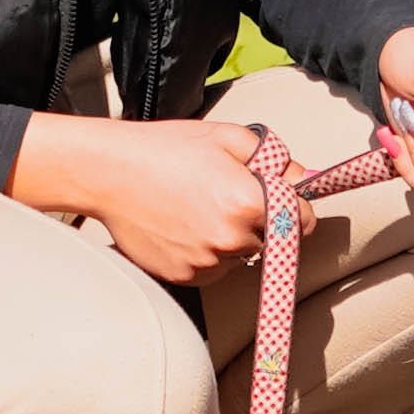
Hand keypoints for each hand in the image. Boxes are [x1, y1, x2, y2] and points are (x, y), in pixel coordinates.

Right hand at [11, 114, 302, 283]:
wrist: (110, 173)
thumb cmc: (167, 148)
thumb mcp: (227, 137)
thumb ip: (274, 158)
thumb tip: (302, 178)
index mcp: (248, 202)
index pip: (301, 221)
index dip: (295, 209)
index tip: (282, 202)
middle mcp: (231, 239)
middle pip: (269, 240)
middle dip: (257, 221)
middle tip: (224, 196)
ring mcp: (206, 262)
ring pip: (239, 257)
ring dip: (230, 240)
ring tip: (197, 209)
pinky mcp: (184, 276)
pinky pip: (212, 270)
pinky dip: (205, 255)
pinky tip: (183, 227)